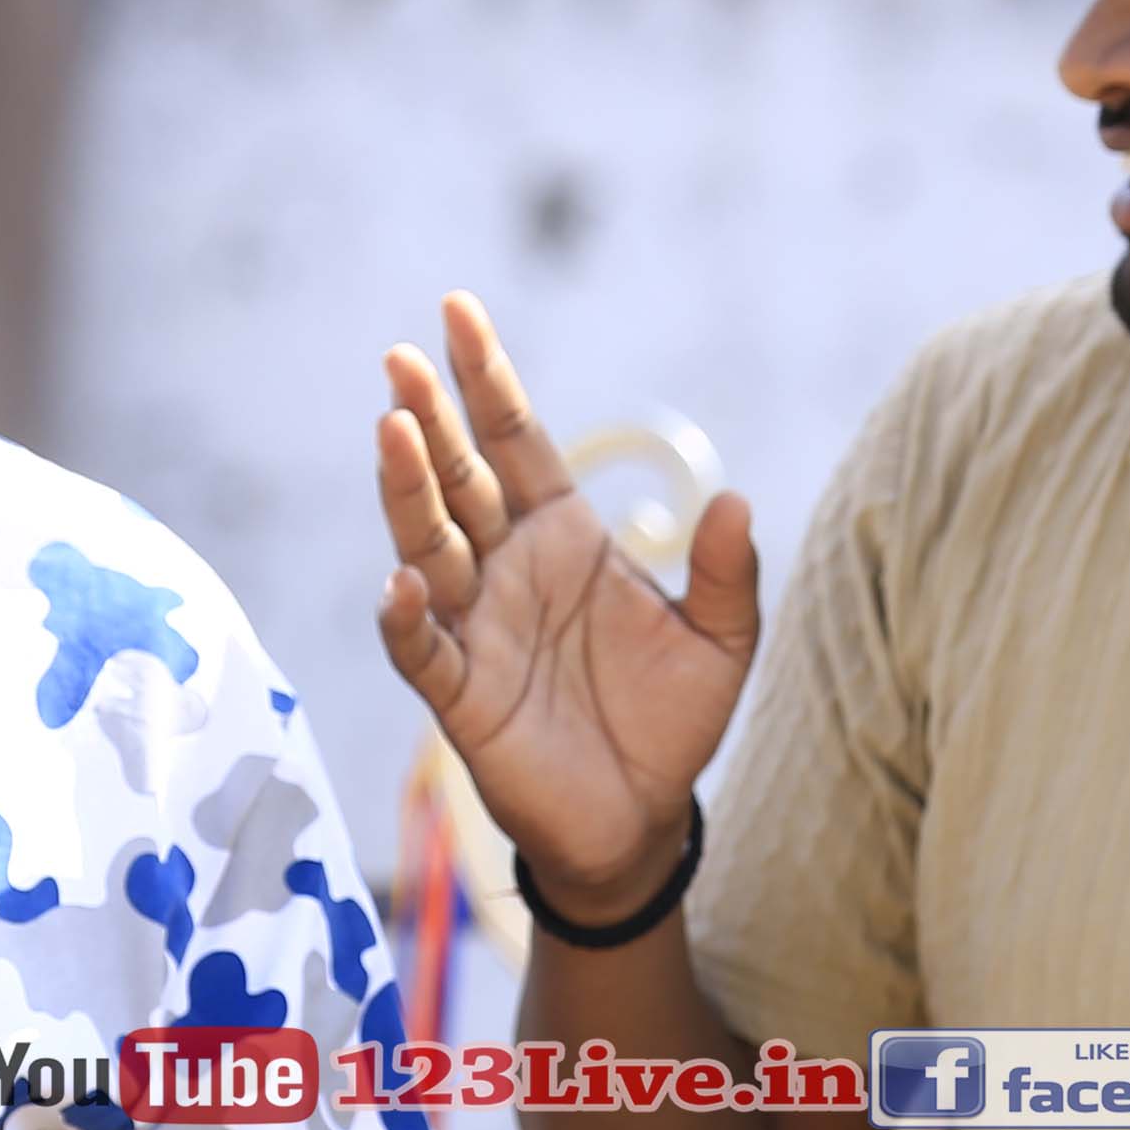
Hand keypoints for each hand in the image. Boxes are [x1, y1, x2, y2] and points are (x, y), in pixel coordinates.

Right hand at [373, 289, 763, 916]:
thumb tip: (736, 500)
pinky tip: (399, 581)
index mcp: (563, 536)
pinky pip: (421, 648)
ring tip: (393, 431)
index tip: (454, 310)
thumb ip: (727, 573)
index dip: (485, 379)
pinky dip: (405, 618)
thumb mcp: (721, 641)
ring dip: (408, 492)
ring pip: (429, 546)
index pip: (514, 440)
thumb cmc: (669, 720)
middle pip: (458, 479)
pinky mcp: (460, 693)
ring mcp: (474, 626)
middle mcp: (506, 568)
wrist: (641, 819)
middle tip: (399, 357)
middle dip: (428, 417)